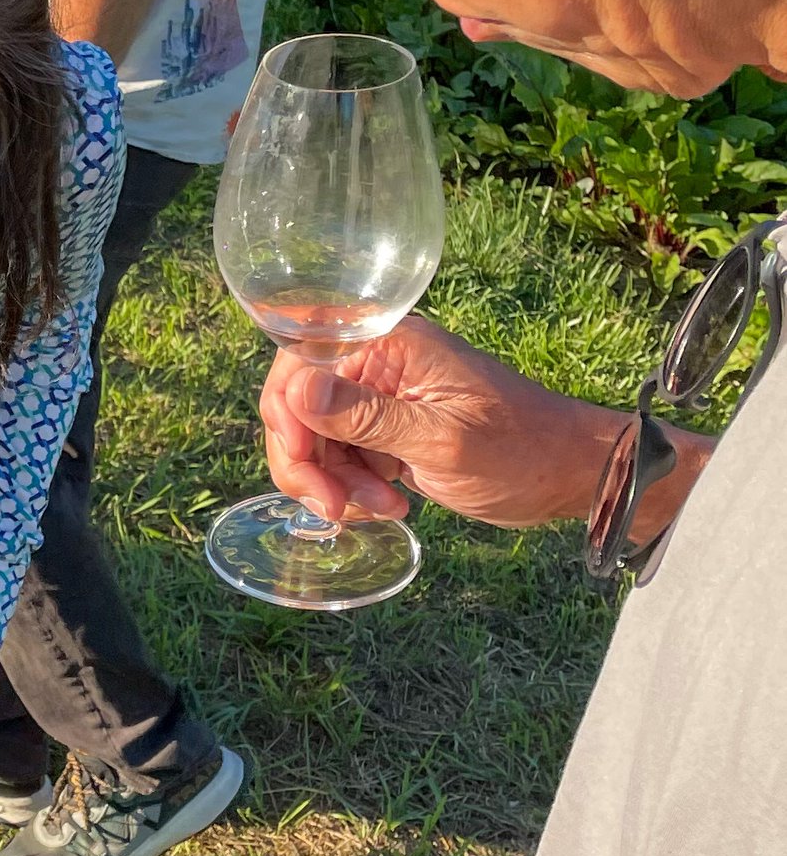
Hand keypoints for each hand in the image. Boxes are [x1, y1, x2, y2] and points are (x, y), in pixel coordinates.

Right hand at [260, 311, 616, 530]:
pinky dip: (354, 489)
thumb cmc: (518, 452)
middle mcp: (378, 364)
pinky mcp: (388, 432)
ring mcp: (382, 399)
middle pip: (300, 405)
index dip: (286, 411)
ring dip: (335, 483)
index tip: (301, 462)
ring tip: (382, 509)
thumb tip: (296, 390)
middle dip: (308, 461)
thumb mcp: (440, 440)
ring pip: (317, 439)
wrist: (568, 477)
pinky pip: (343, 458)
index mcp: (390, 345)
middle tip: (334, 509)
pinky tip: (389, 507)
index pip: (301, 360)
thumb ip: (366, 416)